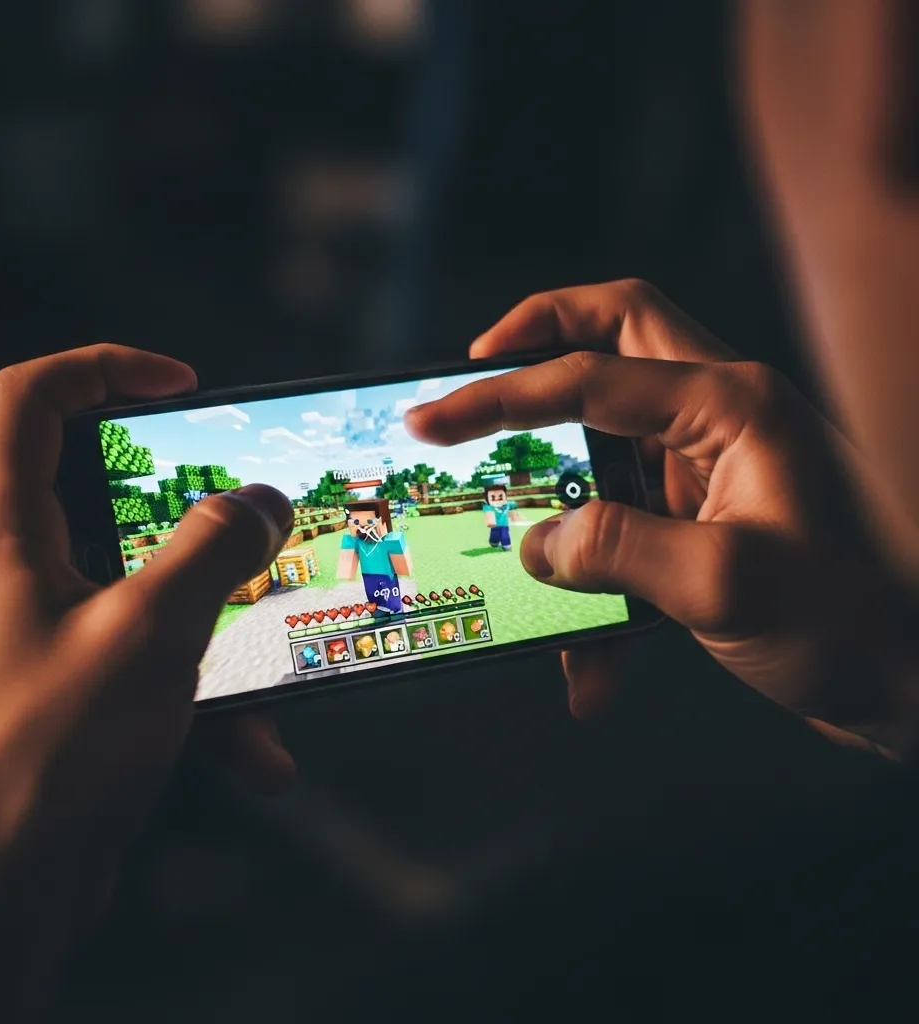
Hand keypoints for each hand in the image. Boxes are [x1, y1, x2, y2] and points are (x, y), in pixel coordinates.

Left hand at [0, 345, 294, 1017]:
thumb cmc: (42, 758)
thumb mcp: (146, 636)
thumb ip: (210, 554)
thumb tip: (260, 500)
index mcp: (2, 532)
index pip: (31, 400)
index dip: (106, 369)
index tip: (183, 387)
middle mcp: (13, 570)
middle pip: (100, 490)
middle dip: (185, 505)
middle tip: (246, 512)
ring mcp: (41, 632)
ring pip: (139, 584)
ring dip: (211, 617)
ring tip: (268, 649)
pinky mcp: (69, 688)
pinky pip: (146, 661)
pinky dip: (202, 695)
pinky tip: (253, 751)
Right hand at [407, 280, 917, 756]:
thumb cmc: (855, 624)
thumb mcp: (724, 586)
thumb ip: (615, 551)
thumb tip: (538, 543)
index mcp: (733, 407)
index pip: (590, 376)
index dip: (500, 398)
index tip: (434, 420)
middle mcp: (723, 415)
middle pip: (616, 332)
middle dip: (538, 342)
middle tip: (476, 371)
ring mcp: (716, 461)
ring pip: (611, 429)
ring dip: (561, 484)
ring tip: (520, 536)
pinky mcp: (708, 512)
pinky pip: (628, 519)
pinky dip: (598, 576)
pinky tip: (594, 660)